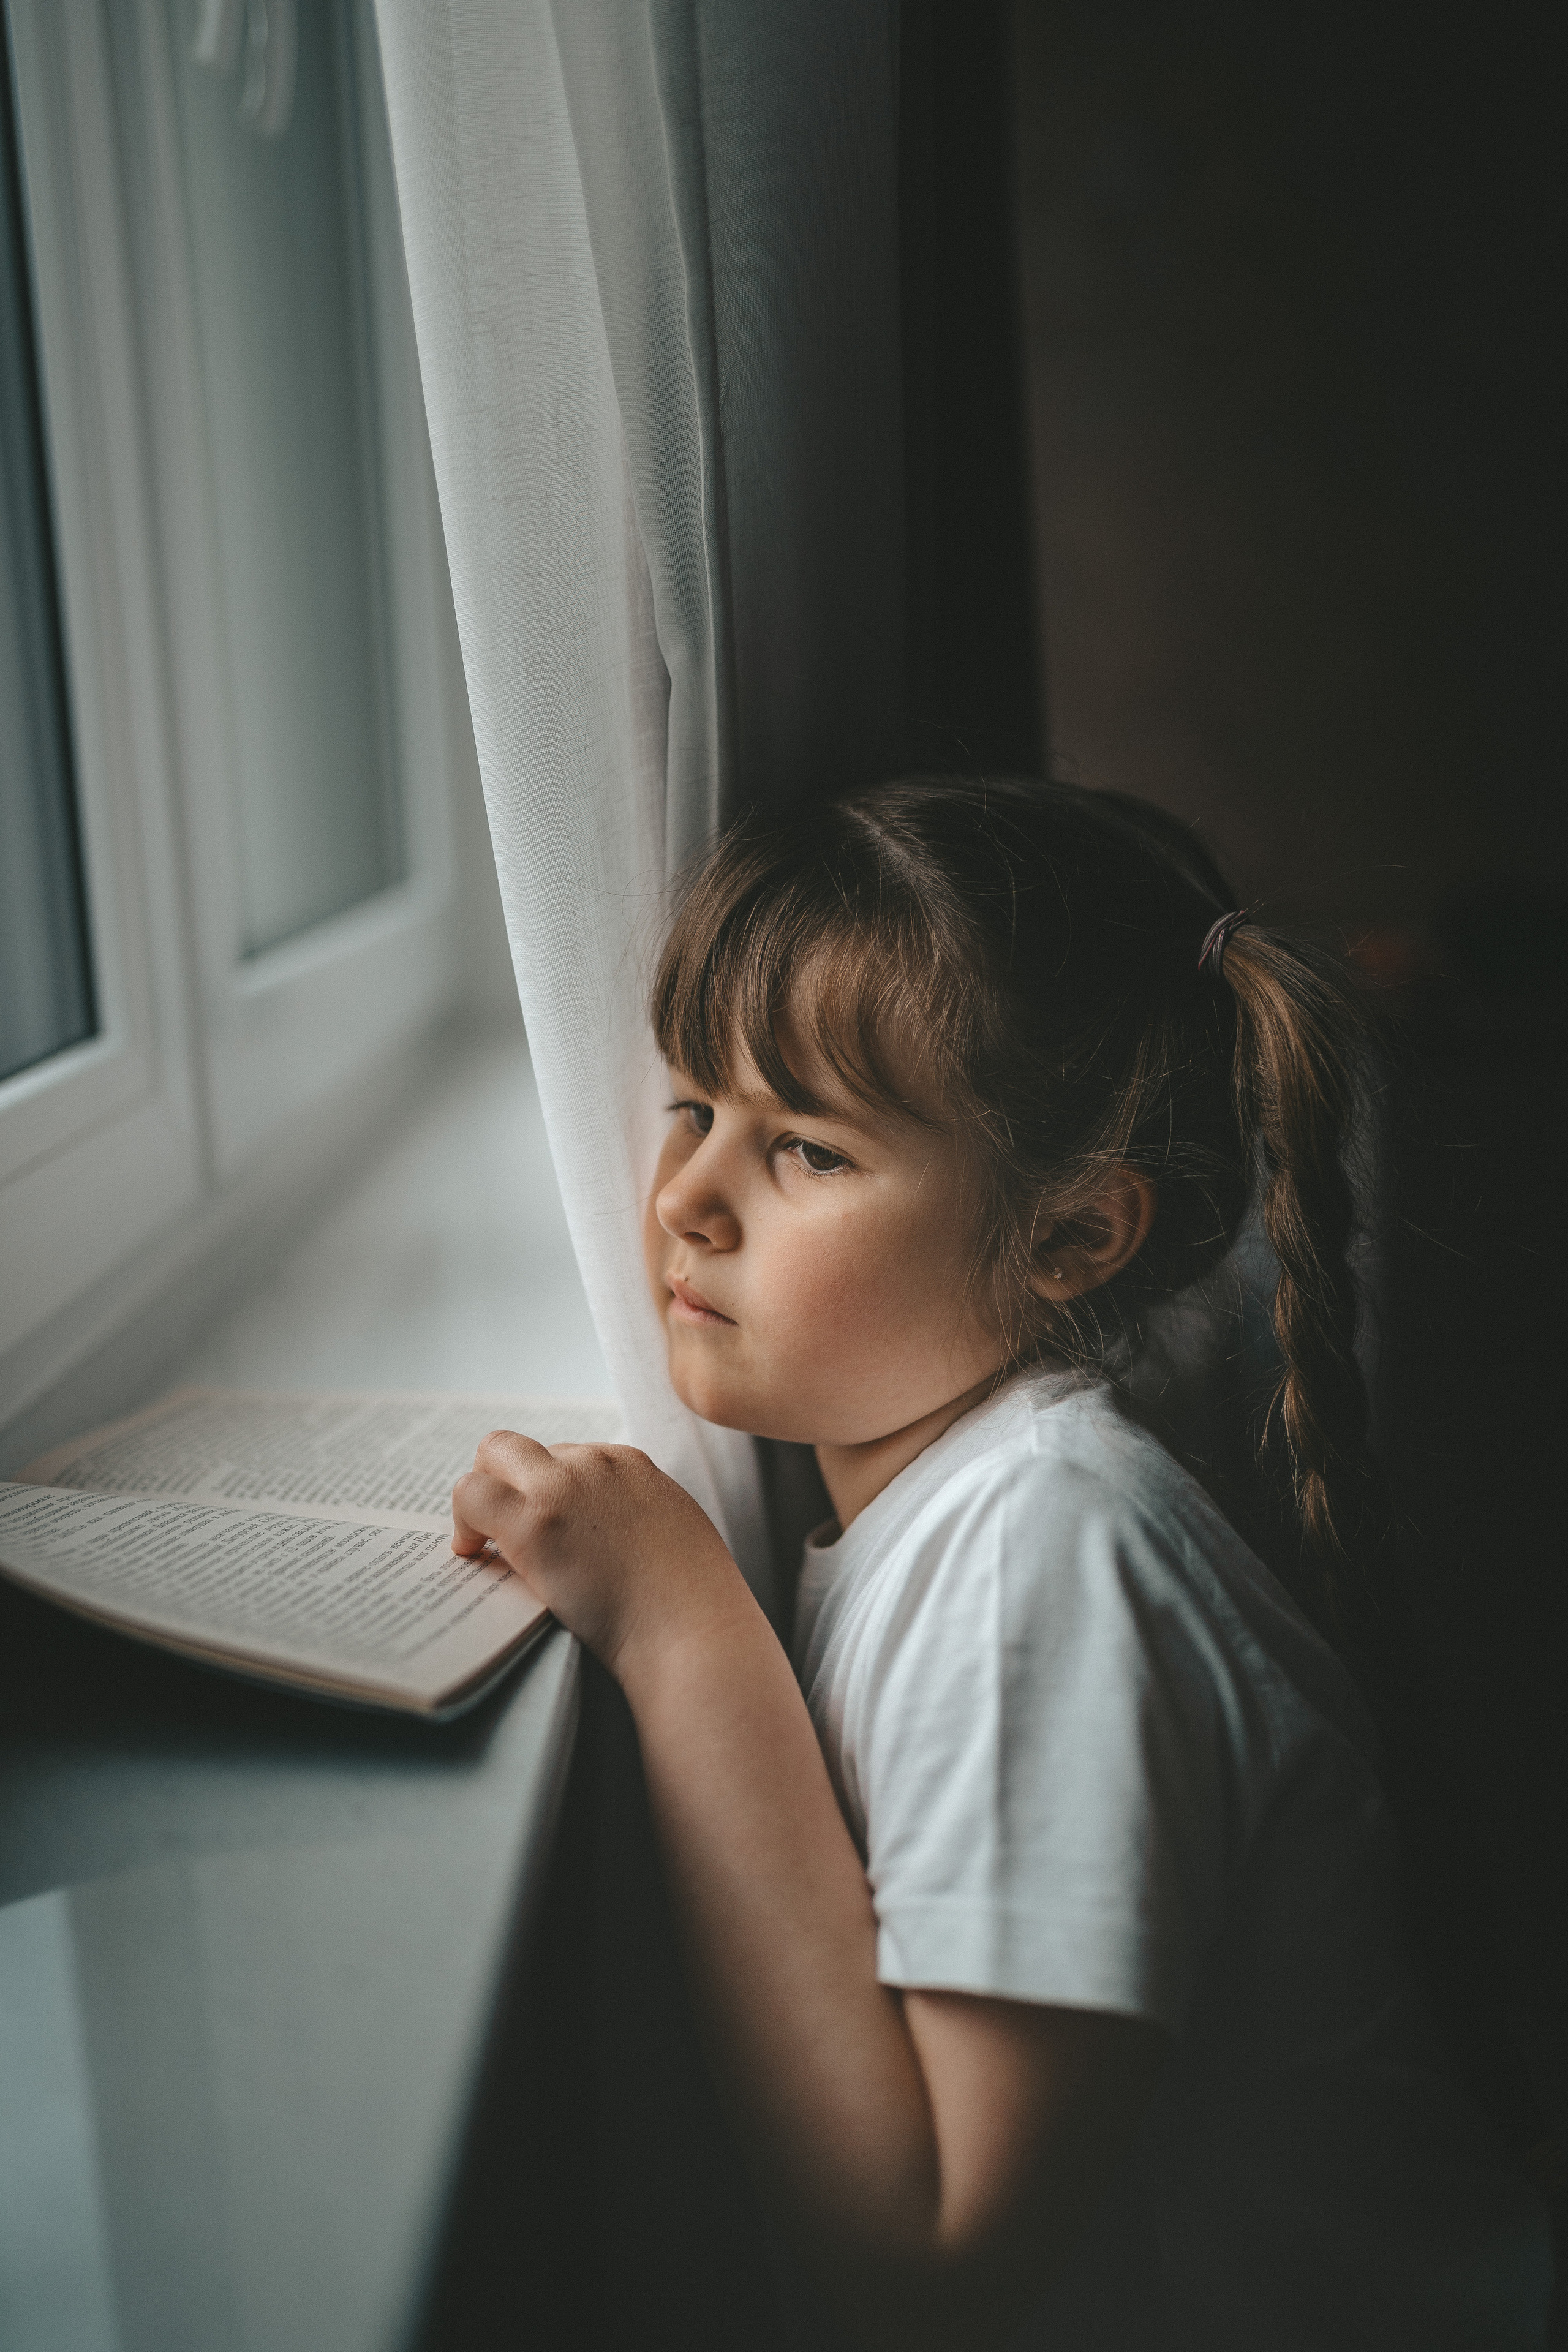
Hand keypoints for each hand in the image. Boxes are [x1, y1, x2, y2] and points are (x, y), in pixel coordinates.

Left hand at [450, 1432, 748, 1680]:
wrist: (693, 1630)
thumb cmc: (692, 1602)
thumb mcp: (674, 1530)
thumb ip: (637, 1516)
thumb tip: (606, 1533)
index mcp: (630, 1465)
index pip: (567, 1456)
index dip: (546, 1491)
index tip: (543, 1525)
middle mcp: (594, 1463)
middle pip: (523, 1448)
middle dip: (504, 1481)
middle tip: (500, 1526)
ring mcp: (561, 1487)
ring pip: (492, 1455)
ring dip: (481, 1494)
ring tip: (479, 1539)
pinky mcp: (532, 1523)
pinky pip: (472, 1496)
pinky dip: (463, 1521)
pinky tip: (471, 1553)